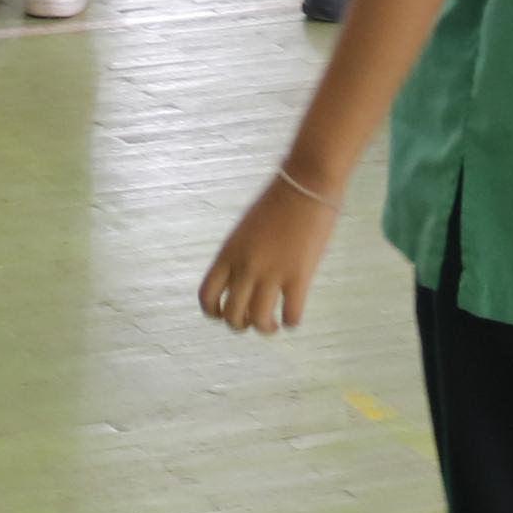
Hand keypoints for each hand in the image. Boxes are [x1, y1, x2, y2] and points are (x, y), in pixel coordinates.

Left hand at [199, 170, 342, 332]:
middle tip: (254, 320)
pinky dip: (291, 322)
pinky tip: (293, 316)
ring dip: (266, 329)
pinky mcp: (299, 276)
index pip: (206, 296)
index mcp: (228, 253)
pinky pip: (291, 314)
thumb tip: (243, 282)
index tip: (225, 314)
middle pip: (232, 315)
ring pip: (259, 321)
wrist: (306, 183)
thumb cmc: (278, 202)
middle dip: (241, 324)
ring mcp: (272, 273)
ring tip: (274, 325)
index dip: (213, 312)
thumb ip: (240, 256)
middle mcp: (245, 266)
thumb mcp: (245, 230)